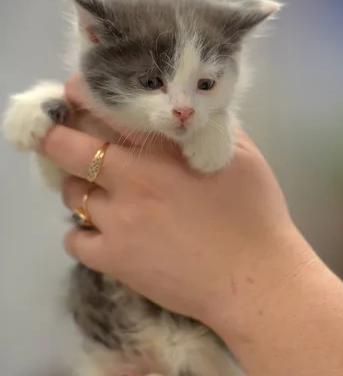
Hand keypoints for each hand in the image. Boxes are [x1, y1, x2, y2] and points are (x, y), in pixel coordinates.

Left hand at [41, 74, 305, 340]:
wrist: (254, 281)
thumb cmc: (255, 215)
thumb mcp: (241, 154)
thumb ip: (205, 125)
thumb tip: (178, 109)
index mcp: (162, 149)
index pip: (102, 110)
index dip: (80, 96)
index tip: (76, 95)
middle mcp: (130, 179)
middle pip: (66, 148)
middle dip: (54, 136)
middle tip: (60, 136)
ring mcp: (117, 222)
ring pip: (70, 193)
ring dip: (79, 186)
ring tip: (100, 192)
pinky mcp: (112, 260)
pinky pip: (73, 240)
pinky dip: (82, 233)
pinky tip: (104, 233)